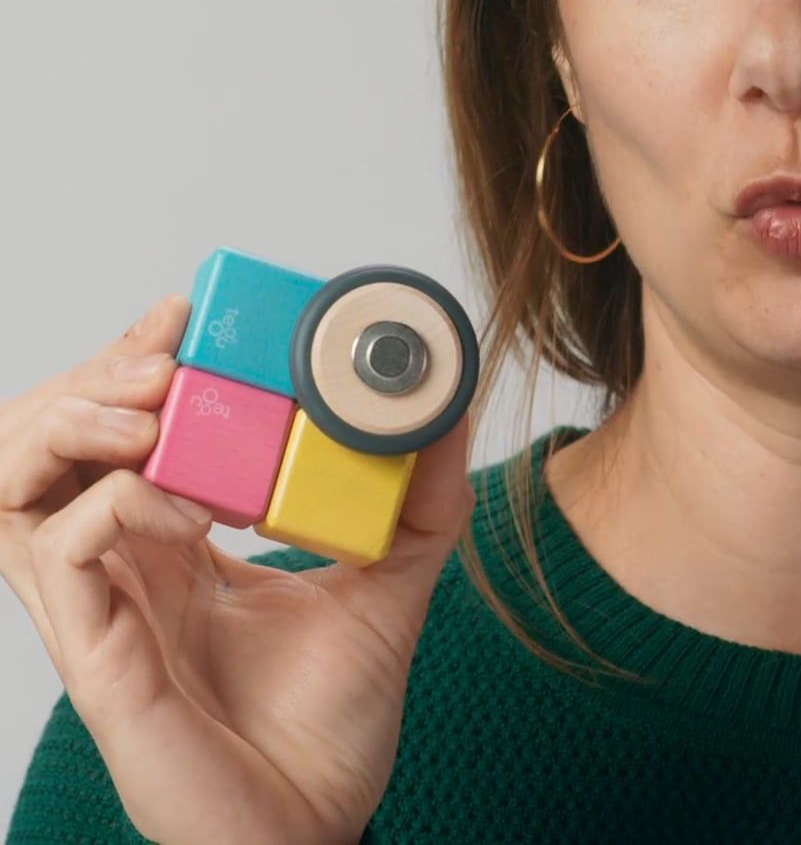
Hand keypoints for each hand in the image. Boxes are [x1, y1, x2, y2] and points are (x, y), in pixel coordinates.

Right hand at [0, 295, 477, 843]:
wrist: (321, 825)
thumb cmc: (331, 719)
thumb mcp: (389, 582)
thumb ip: (416, 499)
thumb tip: (448, 408)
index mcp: (173, 542)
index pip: (116, 430)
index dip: (132, 363)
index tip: (186, 316)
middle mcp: (123, 566)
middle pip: (46, 439)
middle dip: (96, 375)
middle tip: (168, 352)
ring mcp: (100, 610)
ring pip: (16, 482)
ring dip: (77, 421)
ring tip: (156, 409)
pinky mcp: (98, 656)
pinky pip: (61, 548)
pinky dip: (117, 500)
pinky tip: (188, 505)